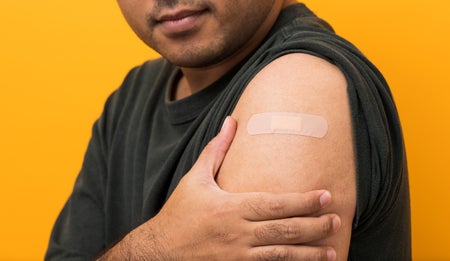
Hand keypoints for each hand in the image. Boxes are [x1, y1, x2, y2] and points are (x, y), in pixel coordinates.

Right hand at [99, 117, 339, 260]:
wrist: (159, 251)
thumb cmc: (179, 212)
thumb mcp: (195, 178)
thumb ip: (216, 150)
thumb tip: (231, 120)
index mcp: (230, 207)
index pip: (275, 204)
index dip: (303, 201)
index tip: (326, 196)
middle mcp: (237, 233)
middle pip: (284, 230)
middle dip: (314, 226)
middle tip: (336, 220)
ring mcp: (237, 256)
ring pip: (280, 256)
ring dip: (308, 253)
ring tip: (332, 251)